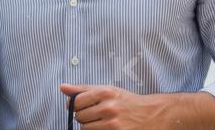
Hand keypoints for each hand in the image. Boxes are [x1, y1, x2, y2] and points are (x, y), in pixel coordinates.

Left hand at [61, 84, 178, 129]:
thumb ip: (83, 89)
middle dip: (84, 116)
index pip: (75, 102)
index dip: (77, 105)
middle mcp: (109, 108)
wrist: (152, 114)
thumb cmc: (127, 101)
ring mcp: (113, 124)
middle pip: (79, 117)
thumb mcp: (107, 90)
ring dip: (90, 127)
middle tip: (96, 114)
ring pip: (85, 129)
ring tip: (102, 122)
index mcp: (105, 92)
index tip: (83, 106)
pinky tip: (106, 128)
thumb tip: (62, 87)